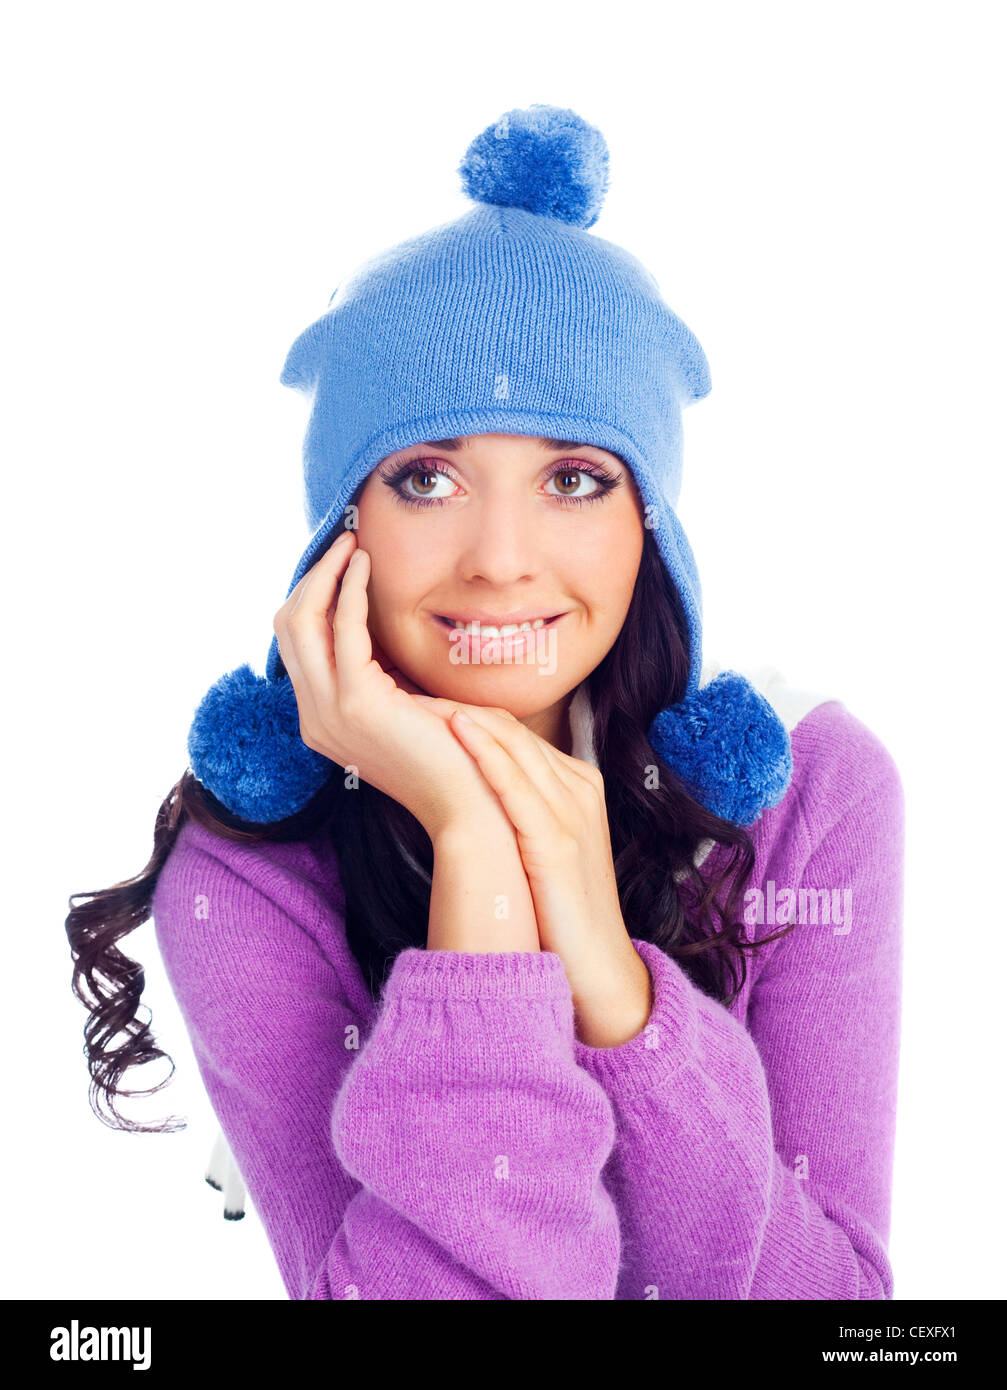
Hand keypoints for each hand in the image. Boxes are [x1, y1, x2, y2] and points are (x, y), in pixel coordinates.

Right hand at [272, 531, 524, 843]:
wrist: (470, 803)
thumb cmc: (452, 754)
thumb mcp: (406, 707)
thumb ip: (385, 674)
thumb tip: (379, 630)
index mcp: (322, 720)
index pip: (296, 646)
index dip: (311, 598)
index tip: (339, 564)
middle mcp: (314, 718)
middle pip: (287, 628)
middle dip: (311, 578)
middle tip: (342, 543)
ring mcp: (329, 713)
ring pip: (300, 622)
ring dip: (325, 575)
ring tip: (352, 545)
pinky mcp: (357, 702)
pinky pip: (341, 628)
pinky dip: (349, 589)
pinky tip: (366, 566)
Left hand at [413, 698, 652, 1043]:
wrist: (596, 973)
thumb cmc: (558, 914)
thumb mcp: (538, 849)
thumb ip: (512, 812)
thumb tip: (460, 793)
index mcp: (576, 784)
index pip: (513, 732)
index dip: (462, 713)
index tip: (413, 704)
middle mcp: (579, 788)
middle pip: (510, 730)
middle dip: (453, 706)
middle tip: (400, 689)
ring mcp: (572, 812)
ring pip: (511, 746)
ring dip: (460, 718)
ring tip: (412, 699)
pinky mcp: (558, 842)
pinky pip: (516, 784)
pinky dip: (483, 752)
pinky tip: (453, 728)